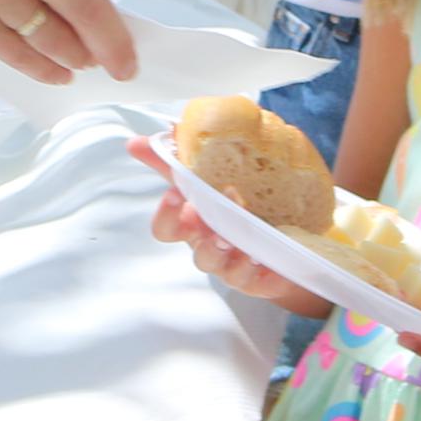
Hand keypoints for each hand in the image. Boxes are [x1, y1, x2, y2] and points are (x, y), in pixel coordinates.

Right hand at [126, 139, 331, 313]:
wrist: (277, 236)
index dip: (166, 214)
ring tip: (238, 239)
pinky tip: (262, 258)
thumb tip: (144, 138)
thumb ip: (175, 161)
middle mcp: (209, 248)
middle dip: (205, 240)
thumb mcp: (205, 180)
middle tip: (212, 219)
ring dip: (229, 253)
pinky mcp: (259, 280)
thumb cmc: (229, 208)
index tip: (175, 192)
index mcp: (193, 226)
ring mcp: (233, 267)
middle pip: (198, 254)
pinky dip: (257, 271)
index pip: (166, 229)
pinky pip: (256, 281)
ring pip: (226, 270)